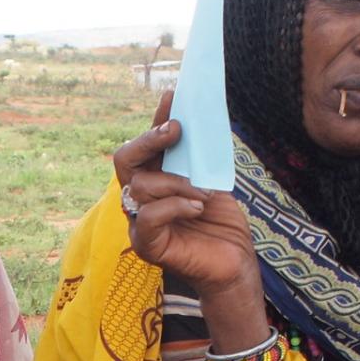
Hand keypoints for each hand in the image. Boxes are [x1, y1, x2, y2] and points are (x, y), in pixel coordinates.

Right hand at [114, 92, 256, 298]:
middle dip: (149, 140)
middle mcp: (141, 198)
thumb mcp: (211, 179)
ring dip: (177, 183)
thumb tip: (196, 118)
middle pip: (124, 159)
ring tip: (204, 193)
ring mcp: (140, 221)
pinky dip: (175, 206)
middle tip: (176, 131)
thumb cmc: (221, 223)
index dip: (156, 119)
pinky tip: (197, 208)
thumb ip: (196, 156)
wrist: (235, 263)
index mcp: (154, 179)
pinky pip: (149, 215)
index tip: (174, 97)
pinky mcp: (146, 244)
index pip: (145, 145)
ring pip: (141, 186)